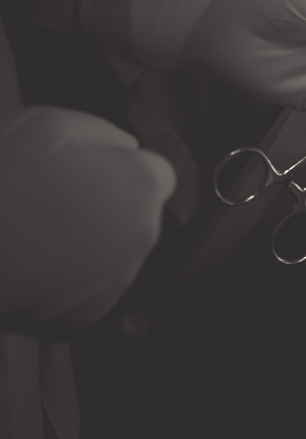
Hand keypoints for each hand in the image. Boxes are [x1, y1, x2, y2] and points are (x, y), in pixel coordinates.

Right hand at [0, 106, 174, 337]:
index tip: (95, 174)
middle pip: (137, 214)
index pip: (157, 174)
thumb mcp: (49, 124)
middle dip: (107, 206)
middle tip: (55, 201)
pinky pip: (86, 287)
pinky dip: (68, 276)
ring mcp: (118, 278)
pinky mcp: (89, 314)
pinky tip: (33, 260)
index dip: (125, 171)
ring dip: (87, 241)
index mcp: (141, 185)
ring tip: (37, 231)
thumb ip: (102, 132)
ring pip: (112, 252)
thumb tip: (125, 146)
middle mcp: (142, 233)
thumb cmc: (2, 188)